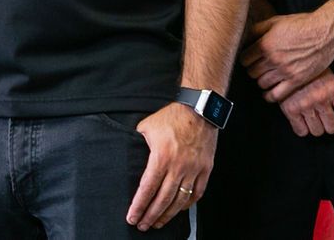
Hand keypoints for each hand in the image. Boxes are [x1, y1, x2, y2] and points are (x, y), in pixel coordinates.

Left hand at [125, 103, 216, 231]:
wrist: (199, 109)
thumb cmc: (172, 116)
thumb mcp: (146, 126)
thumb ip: (137, 143)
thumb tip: (128, 154)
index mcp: (161, 157)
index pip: (147, 188)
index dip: (139, 206)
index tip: (132, 217)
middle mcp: (178, 166)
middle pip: (163, 199)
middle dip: (151, 216)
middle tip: (142, 225)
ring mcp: (194, 169)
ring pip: (180, 200)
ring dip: (168, 215)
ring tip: (158, 223)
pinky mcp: (206, 169)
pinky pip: (197, 193)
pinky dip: (187, 204)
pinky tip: (179, 209)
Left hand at [241, 7, 333, 102]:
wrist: (324, 32)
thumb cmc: (301, 24)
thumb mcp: (276, 21)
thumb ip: (258, 29)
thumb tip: (246, 38)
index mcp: (265, 44)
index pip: (245, 59)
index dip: (246, 59)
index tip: (249, 59)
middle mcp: (273, 59)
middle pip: (252, 72)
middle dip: (253, 69)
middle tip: (258, 67)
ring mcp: (285, 71)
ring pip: (262, 83)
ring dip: (261, 80)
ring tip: (266, 77)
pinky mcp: (296, 80)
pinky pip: (277, 95)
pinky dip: (270, 96)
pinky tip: (269, 92)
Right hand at [277, 68, 333, 137]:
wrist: (286, 56)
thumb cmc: (308, 65)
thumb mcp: (327, 73)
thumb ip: (333, 91)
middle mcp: (321, 98)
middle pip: (332, 127)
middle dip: (329, 125)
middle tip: (325, 120)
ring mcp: (306, 105)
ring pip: (317, 131)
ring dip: (316, 127)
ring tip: (312, 119)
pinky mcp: (291, 109)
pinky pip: (301, 131)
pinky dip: (302, 129)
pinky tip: (301, 122)